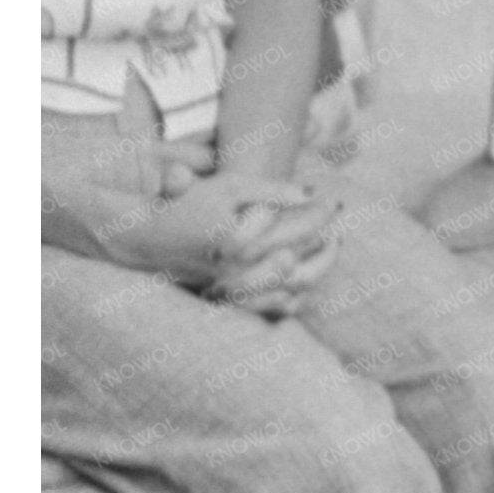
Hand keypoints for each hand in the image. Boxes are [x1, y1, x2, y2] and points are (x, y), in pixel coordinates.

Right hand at [206, 185, 340, 320]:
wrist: (154, 241)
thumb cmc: (194, 206)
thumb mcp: (231, 186)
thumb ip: (271, 189)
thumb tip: (312, 192)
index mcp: (235, 242)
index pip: (294, 228)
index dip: (321, 213)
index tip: (336, 202)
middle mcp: (234, 272)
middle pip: (301, 260)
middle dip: (325, 240)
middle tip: (339, 225)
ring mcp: (236, 291)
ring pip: (295, 286)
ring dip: (321, 264)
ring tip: (333, 243)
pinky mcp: (236, 304)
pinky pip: (281, 306)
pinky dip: (302, 290)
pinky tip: (312, 268)